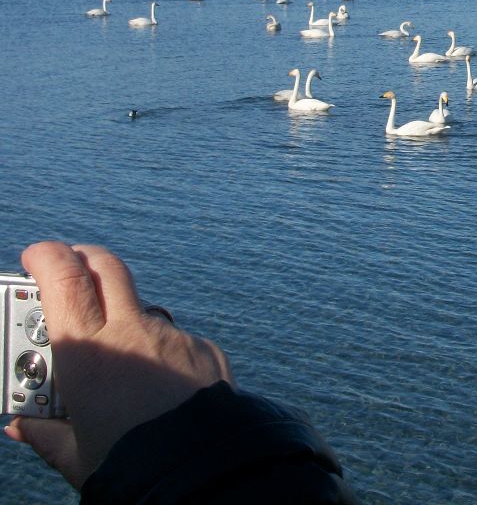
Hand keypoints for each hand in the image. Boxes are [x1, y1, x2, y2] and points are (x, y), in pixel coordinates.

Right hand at [4, 242, 233, 488]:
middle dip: (83, 260)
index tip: (36, 255)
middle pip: (107, 270)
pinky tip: (157, 387)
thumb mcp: (74, 454)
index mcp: (87, 352)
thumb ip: (45, 433)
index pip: (64, 280)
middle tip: (68, 267)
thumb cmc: (130, 466)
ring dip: (123, 320)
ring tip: (113, 357)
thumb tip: (20, 426)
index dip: (48, 257)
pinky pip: (177, 341)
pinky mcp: (204, 349)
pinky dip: (161, 354)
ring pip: (143, 310)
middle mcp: (132, 333)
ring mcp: (172, 338)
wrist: (200, 472)